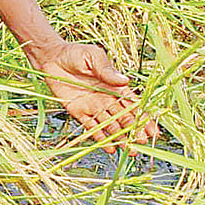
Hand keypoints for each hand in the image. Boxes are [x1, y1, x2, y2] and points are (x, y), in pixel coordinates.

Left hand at [34, 42, 159, 153]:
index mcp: (115, 87)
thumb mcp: (94, 57)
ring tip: (131, 151)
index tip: (153, 131)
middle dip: (134, 131)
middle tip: (142, 144)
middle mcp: (106, 99)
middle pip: (124, 118)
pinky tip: (110, 149)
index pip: (134, 105)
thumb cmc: (75, 53)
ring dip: (120, 138)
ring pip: (110, 126)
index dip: (144, 118)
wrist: (51, 57)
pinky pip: (91, 127)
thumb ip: (107, 71)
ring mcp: (93, 106)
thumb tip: (125, 80)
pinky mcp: (78, 111)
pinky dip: (100, 138)